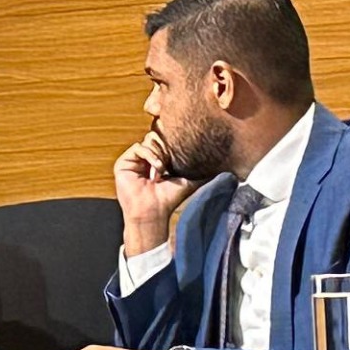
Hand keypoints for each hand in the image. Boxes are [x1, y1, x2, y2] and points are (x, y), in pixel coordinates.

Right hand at [110, 135, 194, 256]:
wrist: (153, 212)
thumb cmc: (169, 199)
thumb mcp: (190, 181)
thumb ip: (204, 171)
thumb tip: (225, 165)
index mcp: (158, 159)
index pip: (166, 140)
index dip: (174, 144)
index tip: (181, 154)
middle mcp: (145, 158)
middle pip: (157, 137)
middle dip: (167, 149)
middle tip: (170, 166)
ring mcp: (134, 160)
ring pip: (149, 140)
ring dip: (159, 155)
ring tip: (162, 171)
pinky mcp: (124, 163)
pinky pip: (139, 147)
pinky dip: (150, 156)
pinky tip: (156, 170)